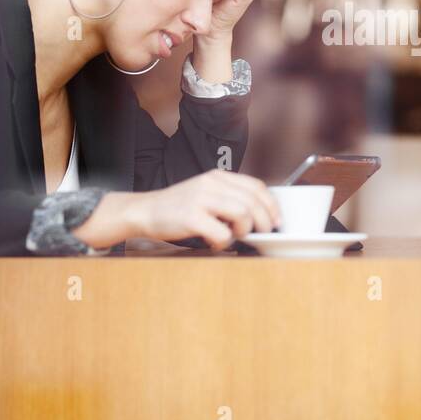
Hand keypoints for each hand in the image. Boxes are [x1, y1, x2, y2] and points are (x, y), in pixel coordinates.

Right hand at [127, 169, 280, 250]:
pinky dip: (224, 242)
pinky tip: (215, 241)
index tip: (276, 220)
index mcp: (218, 177)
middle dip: (264, 222)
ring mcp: (201, 198)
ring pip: (242, 213)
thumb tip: (259, 216)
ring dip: (243, 231)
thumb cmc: (177, 208)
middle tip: (260, 234)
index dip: (271, 206)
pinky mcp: (191, 216)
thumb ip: (229, 198)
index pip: (256, 187)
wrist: (144, 211)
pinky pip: (222, 232)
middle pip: (253, 201)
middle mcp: (211, 183)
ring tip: (232, 236)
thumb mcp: (206, 194)